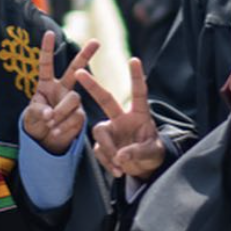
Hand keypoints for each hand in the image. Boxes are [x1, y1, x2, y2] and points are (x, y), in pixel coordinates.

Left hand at [21, 32, 99, 154]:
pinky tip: (56, 132)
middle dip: (86, 55)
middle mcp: (62, 90)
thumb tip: (50, 114)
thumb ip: (38, 111)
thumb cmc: (35, 123)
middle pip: (75, 70)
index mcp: (46, 85)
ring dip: (61, 112)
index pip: (46, 64)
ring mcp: (72, 102)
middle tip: (96, 41)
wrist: (45, 141)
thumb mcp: (30, 116)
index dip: (47, 49)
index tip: (49, 33)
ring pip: (73, 99)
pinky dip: (65, 126)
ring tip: (50, 124)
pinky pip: (76, 118)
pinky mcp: (79, 116)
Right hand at [81, 60, 165, 180]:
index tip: (134, 60)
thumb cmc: (152, 155)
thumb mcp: (152, 154)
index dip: (136, 77)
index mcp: (139, 114)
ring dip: (108, 150)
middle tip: (79, 71)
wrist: (142, 169)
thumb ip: (138, 153)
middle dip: (92, 86)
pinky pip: (99, 151)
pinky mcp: (103, 144)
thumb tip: (121, 156)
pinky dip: (108, 162)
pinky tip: (118, 170)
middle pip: (105, 99)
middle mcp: (122, 118)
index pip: (138, 93)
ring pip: (99, 132)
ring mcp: (111, 130)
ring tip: (121, 165)